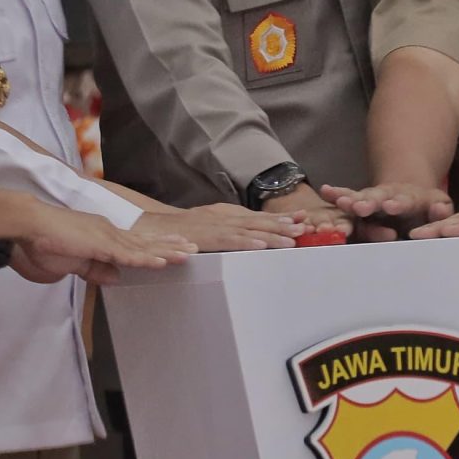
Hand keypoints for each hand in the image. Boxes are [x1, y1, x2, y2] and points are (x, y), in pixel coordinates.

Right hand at [14, 207, 194, 285]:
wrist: (29, 226)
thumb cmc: (44, 242)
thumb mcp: (75, 262)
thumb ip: (95, 269)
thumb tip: (115, 277)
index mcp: (103, 235)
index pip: (136, 242)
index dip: (157, 246)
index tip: (175, 247)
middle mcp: (109, 232)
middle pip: (146, 241)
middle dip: (171, 245)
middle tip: (194, 248)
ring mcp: (106, 235)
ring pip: (143, 246)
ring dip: (167, 251)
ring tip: (189, 254)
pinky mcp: (100, 243)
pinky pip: (128, 254)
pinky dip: (147, 258)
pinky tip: (162, 262)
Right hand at [136, 204, 305, 252]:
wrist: (151, 229)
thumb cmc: (182, 231)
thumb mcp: (209, 226)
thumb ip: (230, 229)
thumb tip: (253, 235)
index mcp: (225, 214)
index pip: (258, 216)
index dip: (281, 218)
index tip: (303, 220)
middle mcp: (223, 216)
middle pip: (259, 220)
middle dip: (284, 225)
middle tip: (307, 228)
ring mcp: (215, 225)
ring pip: (249, 229)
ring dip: (272, 234)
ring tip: (293, 239)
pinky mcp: (205, 237)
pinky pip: (229, 240)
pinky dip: (247, 242)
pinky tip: (262, 245)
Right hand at [320, 182, 451, 241]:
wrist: (411, 195)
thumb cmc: (426, 208)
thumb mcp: (438, 206)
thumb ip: (440, 210)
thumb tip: (440, 208)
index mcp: (410, 198)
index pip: (404, 201)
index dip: (397, 203)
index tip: (390, 205)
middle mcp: (388, 195)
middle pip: (378, 198)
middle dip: (368, 202)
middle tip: (360, 207)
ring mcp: (373, 198)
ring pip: (360, 198)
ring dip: (350, 200)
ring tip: (340, 202)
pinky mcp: (361, 201)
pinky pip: (347, 197)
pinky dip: (337, 194)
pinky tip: (325, 191)